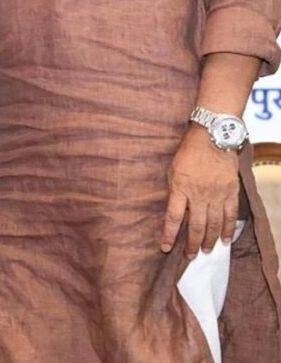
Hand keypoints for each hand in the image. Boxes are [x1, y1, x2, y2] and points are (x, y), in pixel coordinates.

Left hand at [161, 124, 239, 258]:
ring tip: (205, 251)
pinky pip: (229, 216)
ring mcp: (216, 195)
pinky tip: (225, 240)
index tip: (165, 248)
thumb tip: (175, 209)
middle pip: (194, 226)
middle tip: (189, 257)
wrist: (212, 137)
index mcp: (180, 189)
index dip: (168, 235)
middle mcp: (198, 195)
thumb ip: (174, 190)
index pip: (172, 218)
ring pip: (212, 224)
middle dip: (191, 244)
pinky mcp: (231, 193)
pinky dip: (227, 229)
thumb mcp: (172, 170)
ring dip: (208, 240)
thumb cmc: (188, 152)